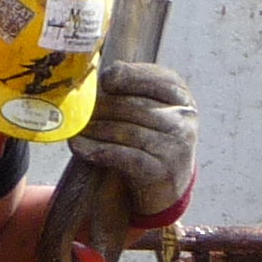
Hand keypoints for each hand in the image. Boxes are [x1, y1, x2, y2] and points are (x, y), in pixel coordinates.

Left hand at [74, 62, 198, 217]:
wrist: (166, 186)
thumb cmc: (150, 141)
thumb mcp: (151, 111)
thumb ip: (132, 91)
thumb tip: (99, 74)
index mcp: (182, 98)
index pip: (157, 79)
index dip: (128, 76)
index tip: (104, 80)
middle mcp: (184, 120)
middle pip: (135, 105)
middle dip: (102, 107)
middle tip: (79, 109)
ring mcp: (176, 146)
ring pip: (126, 130)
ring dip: (94, 129)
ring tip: (76, 128)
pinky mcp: (162, 171)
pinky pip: (122, 155)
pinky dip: (96, 149)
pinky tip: (79, 146)